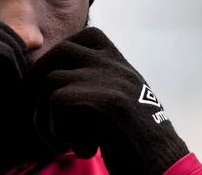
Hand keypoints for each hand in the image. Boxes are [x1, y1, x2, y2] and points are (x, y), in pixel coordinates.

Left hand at [25, 27, 188, 174]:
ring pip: (52, 80)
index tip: (47, 85)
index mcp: (118, 60)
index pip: (81, 39)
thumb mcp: (116, 96)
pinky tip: (83, 149)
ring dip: (46, 118)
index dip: (57, 59)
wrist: (164, 163)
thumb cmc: (134, 137)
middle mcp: (114, 63)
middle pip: (59, 52)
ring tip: (63, 143)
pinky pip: (57, 103)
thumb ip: (93, 80)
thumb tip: (46, 77)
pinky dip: (59, 131)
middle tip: (37, 114)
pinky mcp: (105, 100)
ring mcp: (110, 78)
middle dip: (37, 81)